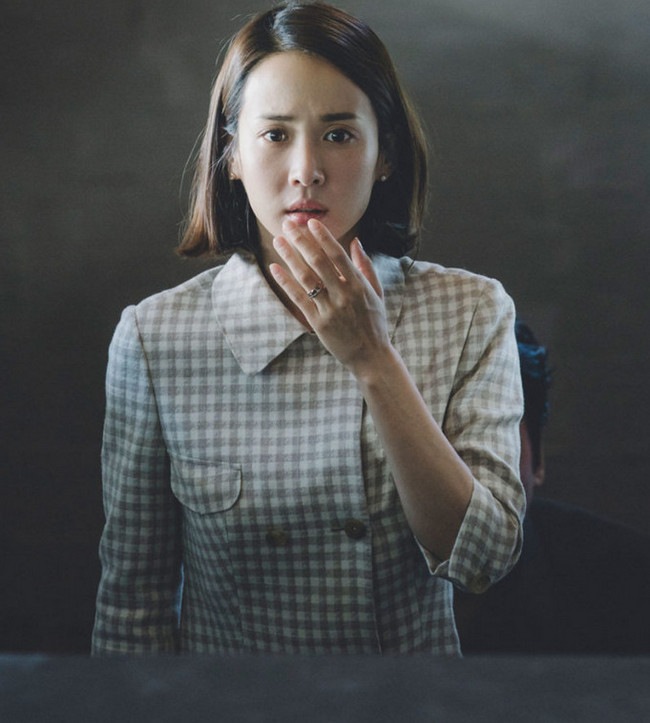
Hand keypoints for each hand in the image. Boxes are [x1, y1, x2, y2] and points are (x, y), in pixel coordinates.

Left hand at [269, 218, 390, 372]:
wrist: (371, 356)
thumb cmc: (374, 323)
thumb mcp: (377, 293)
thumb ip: (365, 266)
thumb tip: (356, 242)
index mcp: (359, 285)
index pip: (338, 255)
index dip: (323, 237)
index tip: (311, 223)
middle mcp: (344, 294)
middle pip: (318, 261)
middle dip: (301, 240)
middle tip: (288, 224)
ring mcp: (330, 309)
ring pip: (305, 277)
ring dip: (289, 256)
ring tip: (278, 240)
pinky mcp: (318, 323)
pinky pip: (298, 298)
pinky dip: (285, 282)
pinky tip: (275, 268)